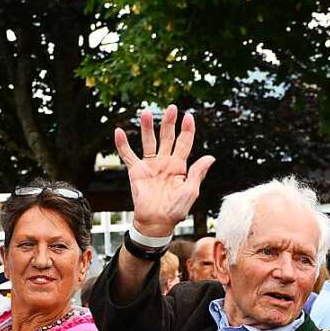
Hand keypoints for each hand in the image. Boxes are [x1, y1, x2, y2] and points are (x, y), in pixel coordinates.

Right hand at [114, 104, 214, 237]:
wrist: (156, 223)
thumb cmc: (176, 210)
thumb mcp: (190, 191)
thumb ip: (197, 173)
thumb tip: (210, 157)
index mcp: (179, 166)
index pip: (184, 143)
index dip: (187, 130)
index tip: (188, 116)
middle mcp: (165, 162)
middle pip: (167, 137)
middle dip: (169, 122)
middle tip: (171, 108)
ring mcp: (150, 165)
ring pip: (148, 141)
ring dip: (147, 127)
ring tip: (146, 112)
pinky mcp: (136, 172)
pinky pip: (128, 155)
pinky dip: (122, 144)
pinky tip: (118, 131)